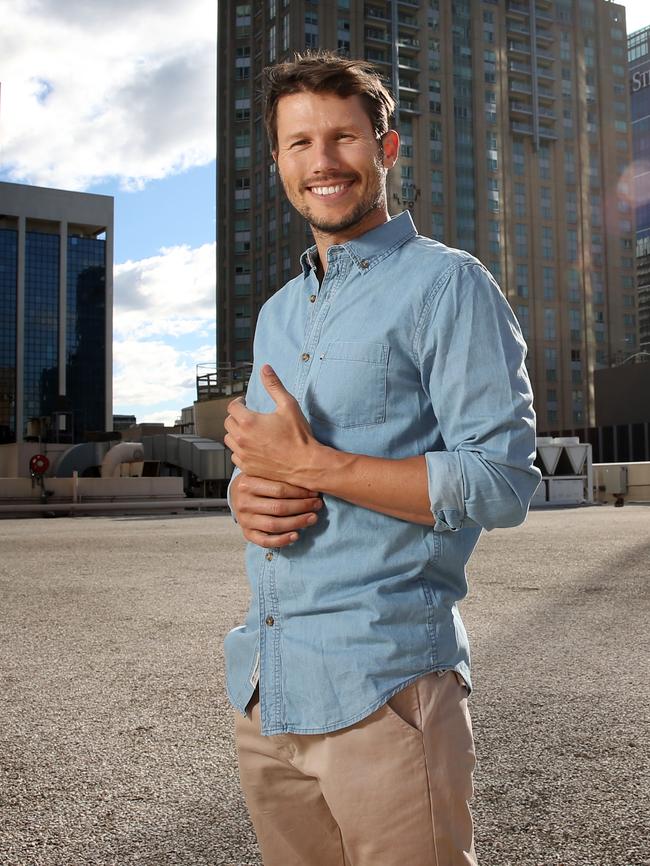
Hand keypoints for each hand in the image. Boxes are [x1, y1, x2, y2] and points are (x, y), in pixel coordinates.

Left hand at [224, 365, 318, 486]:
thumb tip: (265, 368)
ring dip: (236, 433)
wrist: (306, 464)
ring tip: (248, 431)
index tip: (244, 402)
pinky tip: (251, 447)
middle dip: (236, 416)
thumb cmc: (299, 436)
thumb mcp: (288, 405)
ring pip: (229, 439)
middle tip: (247, 415)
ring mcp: (243, 455)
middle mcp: (242, 439)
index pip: (232, 407)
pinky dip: (240, 450)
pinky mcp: (247, 467)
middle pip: (228, 423)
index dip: (238, 402)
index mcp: (248, 422)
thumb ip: (274, 385)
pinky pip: (235, 456)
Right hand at [230, 473, 322, 547]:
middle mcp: (244, 503)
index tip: (314, 492)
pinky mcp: (247, 533)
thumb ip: (279, 474)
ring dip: (297, 523)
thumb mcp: (262, 472)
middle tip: (317, 504)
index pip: (279, 490)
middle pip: (278, 507)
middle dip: (302, 506)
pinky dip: (282, 540)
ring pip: (274, 525)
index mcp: (247, 484)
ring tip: (313, 518)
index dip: (300, 492)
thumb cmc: (255, 481)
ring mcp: (244, 520)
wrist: (236, 494)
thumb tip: (309, 479)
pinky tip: (296, 536)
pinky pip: (265, 541)